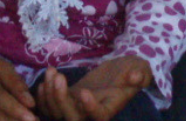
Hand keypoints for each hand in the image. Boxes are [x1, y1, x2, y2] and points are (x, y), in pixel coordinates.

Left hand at [34, 56, 151, 120]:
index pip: (99, 116)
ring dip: (50, 94)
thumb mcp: (141, 69)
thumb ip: (140, 74)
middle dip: (61, 99)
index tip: (84, 91)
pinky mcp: (69, 99)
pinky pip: (51, 105)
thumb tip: (136, 77)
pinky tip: (47, 76)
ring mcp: (78, 107)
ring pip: (58, 112)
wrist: (121, 71)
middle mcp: (92, 113)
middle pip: (72, 118)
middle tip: (59, 77)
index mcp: (111, 108)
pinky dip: (45, 94)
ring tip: (52, 72)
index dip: (90, 108)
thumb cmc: (133, 70)